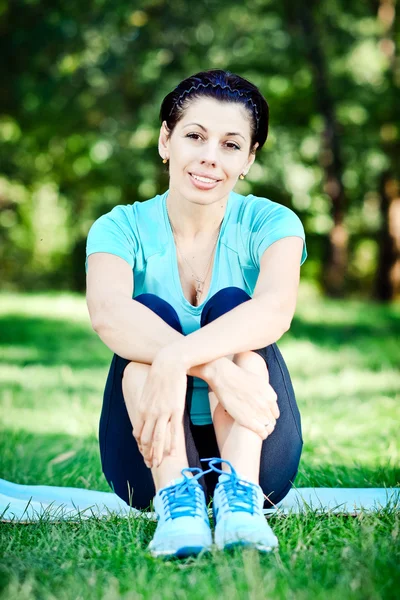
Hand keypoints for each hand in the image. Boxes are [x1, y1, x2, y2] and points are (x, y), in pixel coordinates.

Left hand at [132, 352, 187, 468]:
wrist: (169, 363)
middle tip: (150, 465)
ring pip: (158, 438)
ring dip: (158, 453)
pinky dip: (172, 443)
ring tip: (159, 464)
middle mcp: (150, 413)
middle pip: (147, 439)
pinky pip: (173, 430)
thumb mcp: (148, 391)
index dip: (141, 446)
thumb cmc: (159, 376)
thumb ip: (146, 404)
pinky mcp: (175, 410)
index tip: (144, 455)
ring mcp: (163, 412)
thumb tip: (145, 412)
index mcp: (142, 409)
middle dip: (148, 454)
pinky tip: (172, 452)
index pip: (139, 433)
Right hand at [209, 359, 279, 438]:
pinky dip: (262, 434)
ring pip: (268, 428)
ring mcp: (257, 413)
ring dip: (266, 430)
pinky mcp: (247, 420)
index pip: (275, 413)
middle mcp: (266, 405)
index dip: (270, 416)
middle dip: (268, 424)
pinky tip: (259, 435)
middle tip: (262, 425)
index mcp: (270, 396)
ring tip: (261, 432)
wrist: (225, 377)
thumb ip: (266, 393)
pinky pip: (260, 431)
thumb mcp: (259, 382)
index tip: (265, 418)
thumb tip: (267, 400)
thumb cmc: (239, 377)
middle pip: (272, 421)